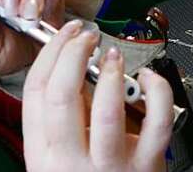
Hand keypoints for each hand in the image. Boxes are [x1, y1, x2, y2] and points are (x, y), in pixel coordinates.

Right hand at [23, 20, 174, 171]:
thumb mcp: (63, 156)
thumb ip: (66, 118)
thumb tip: (75, 67)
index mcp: (43, 157)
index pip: (35, 95)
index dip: (49, 55)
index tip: (64, 35)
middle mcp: (72, 162)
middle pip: (62, 97)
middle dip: (73, 55)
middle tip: (85, 36)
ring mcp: (111, 166)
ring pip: (107, 110)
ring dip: (110, 72)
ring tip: (112, 54)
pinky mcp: (147, 166)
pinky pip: (156, 121)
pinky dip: (157, 91)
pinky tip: (149, 78)